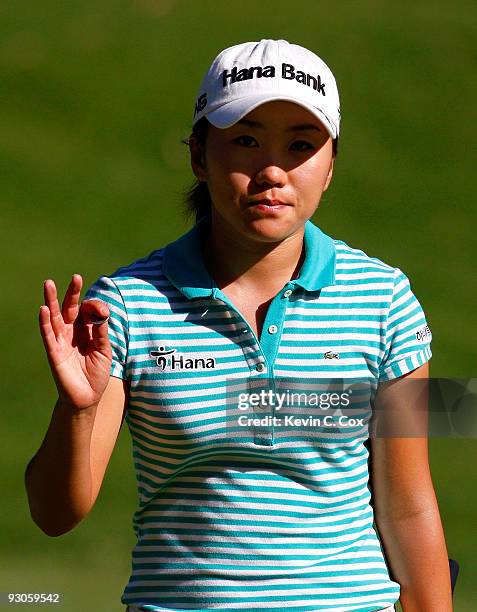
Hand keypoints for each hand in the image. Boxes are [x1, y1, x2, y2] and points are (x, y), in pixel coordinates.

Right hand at [39, 274, 111, 409]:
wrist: (87, 397)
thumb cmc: (96, 374)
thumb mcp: (104, 351)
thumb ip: (102, 333)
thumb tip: (102, 314)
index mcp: (85, 331)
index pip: (87, 311)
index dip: (94, 308)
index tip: (102, 311)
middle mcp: (71, 333)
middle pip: (69, 308)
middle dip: (72, 293)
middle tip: (76, 277)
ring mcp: (61, 341)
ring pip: (55, 317)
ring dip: (52, 300)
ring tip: (48, 284)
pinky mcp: (54, 353)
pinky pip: (48, 335)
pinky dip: (45, 322)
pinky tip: (44, 309)